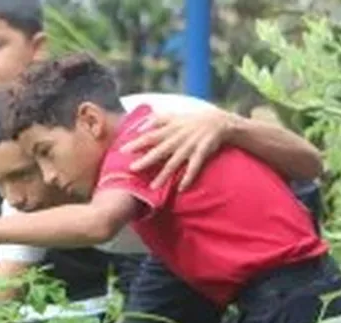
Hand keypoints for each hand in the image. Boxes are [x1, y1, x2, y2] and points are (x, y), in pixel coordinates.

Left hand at [119, 108, 237, 190]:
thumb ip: (156, 120)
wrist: (217, 122)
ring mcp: (190, 147)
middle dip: (146, 160)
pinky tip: (181, 189)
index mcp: (170, 129)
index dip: (136, 143)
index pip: (150, 136)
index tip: (123, 150)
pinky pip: (194, 167)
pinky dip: (188, 177)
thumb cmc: (191, 121)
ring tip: (153, 187)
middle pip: (159, 150)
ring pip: (174, 163)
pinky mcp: (202, 153)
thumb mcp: (174, 116)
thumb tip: (138, 127)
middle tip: (132, 169)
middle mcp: (178, 138)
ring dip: (163, 175)